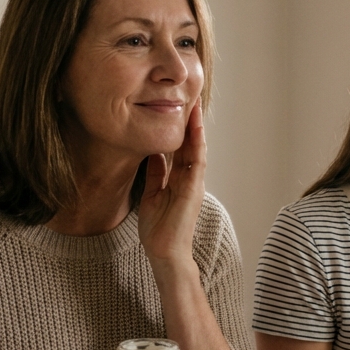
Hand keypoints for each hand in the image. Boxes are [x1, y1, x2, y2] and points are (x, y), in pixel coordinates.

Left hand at [138, 104, 206, 264]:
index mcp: (179, 179)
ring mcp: (193, 183)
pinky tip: (195, 129)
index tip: (177, 106)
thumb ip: (156, 174)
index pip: (181, 147)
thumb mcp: (153, 194)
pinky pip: (196, 162)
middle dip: (190, 120)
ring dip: (196, 127)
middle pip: (191, 143)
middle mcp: (189, 178)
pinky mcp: (193, 190)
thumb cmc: (159, 229)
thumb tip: (154, 154)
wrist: (164, 254)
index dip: (180, 127)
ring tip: (194, 104)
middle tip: (189, 96)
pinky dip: (196, 144)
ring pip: (196, 148)